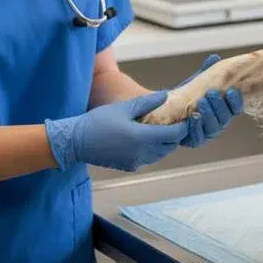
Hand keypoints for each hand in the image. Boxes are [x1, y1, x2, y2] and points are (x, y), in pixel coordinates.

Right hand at [44, 92, 189, 170]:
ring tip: (164, 129)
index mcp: (142, 138)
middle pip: (169, 146)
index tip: (187, 118)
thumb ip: (147, 103)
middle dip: (175, 136)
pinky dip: (152, 150)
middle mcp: (142, 153)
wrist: (76, 142)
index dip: (183, 127)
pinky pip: (148, 159)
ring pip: (160, 154)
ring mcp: (135, 162)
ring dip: (164, 144)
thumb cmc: (98, 121)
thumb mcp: (124, 108)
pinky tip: (147, 139)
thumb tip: (166, 96)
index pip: (173, 135)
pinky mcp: (129, 166)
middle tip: (177, 122)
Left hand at [160, 54, 244, 147]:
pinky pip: (197, 137)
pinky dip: (196, 126)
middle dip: (219, 105)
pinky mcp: (194, 141)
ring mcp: (207, 133)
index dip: (236, 101)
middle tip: (211, 93)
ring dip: (208, 115)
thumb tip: (214, 57)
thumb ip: (206, 72)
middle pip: (225, 118)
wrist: (166, 110)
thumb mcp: (196, 83)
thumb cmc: (186, 97)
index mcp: (224, 110)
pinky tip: (192, 117)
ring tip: (201, 102)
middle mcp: (218, 123)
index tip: (232, 91)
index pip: (235, 108)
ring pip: (213, 127)